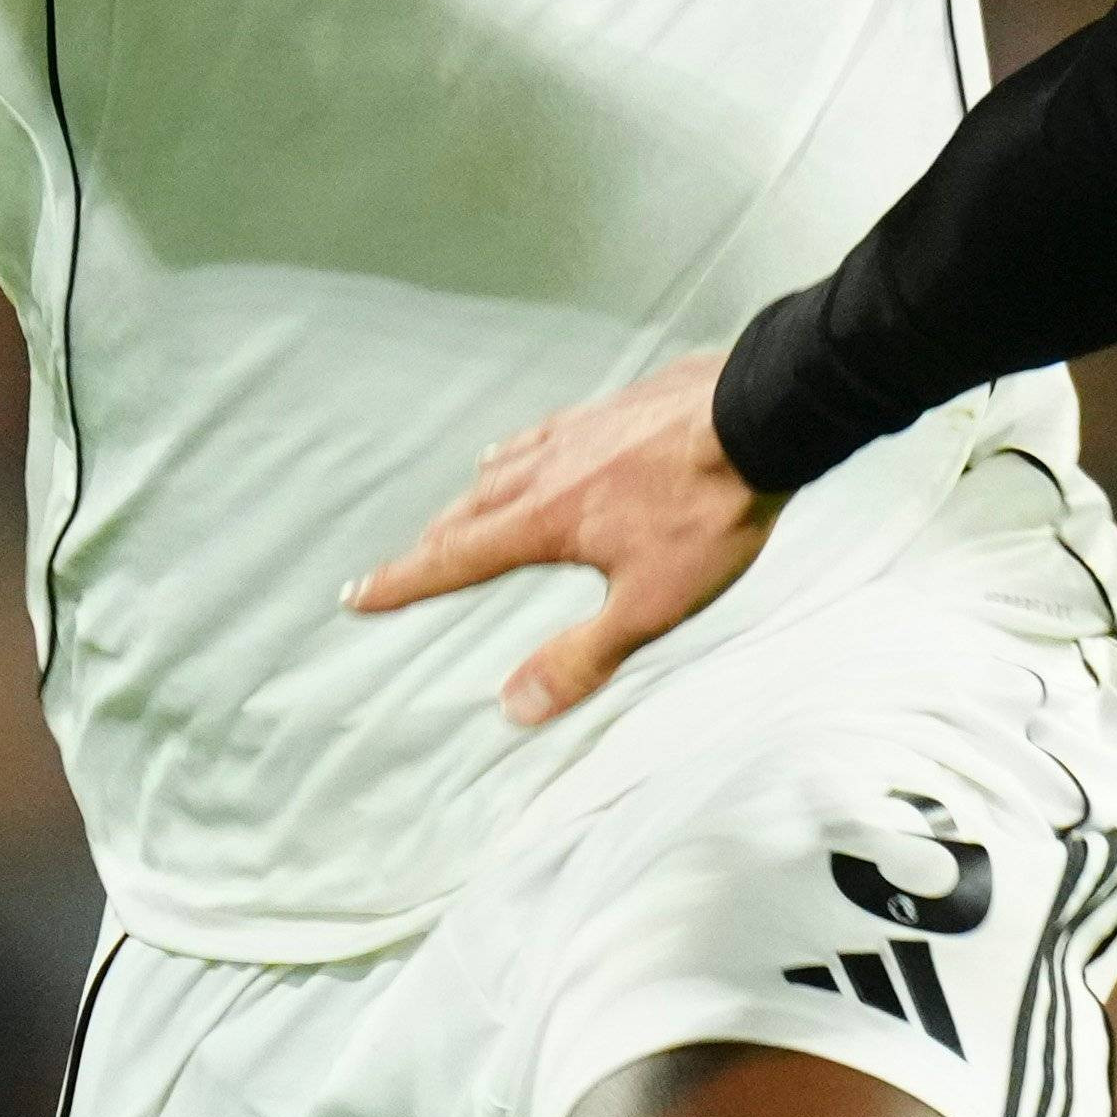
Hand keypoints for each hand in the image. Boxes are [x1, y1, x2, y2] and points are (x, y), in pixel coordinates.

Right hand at [348, 350, 771, 723]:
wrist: (760, 416)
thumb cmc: (709, 514)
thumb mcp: (648, 605)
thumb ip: (581, 657)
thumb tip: (515, 708)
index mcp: (543, 521)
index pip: (455, 560)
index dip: (402, 582)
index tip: (357, 594)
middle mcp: (545, 470)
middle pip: (469, 512)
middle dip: (432, 545)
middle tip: (404, 566)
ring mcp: (577, 432)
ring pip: (503, 468)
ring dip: (472, 497)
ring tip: (456, 509)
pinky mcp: (611, 408)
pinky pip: (544, 433)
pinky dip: (518, 452)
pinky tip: (528, 449)